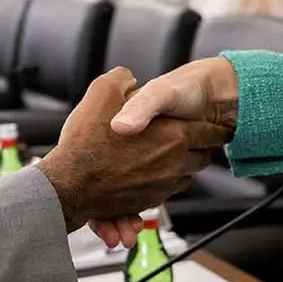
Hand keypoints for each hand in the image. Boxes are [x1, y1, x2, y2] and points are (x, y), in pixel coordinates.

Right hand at [86, 58, 241, 246]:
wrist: (68, 186)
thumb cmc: (86, 142)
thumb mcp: (102, 93)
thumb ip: (122, 80)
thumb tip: (129, 77)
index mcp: (172, 134)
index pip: (210, 132)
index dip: (213, 127)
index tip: (215, 124)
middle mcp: (173, 163)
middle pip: (201, 157)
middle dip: (199, 149)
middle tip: (196, 140)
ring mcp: (161, 187)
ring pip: (185, 178)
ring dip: (181, 168)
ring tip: (171, 158)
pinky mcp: (146, 204)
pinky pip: (164, 194)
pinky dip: (161, 185)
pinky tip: (148, 175)